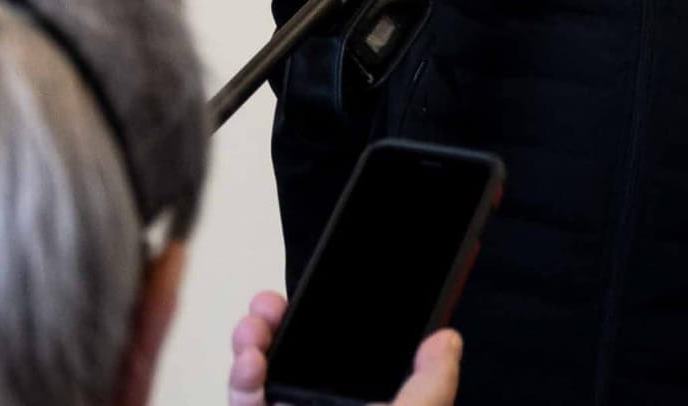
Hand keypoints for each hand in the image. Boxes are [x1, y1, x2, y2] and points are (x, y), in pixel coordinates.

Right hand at [227, 291, 462, 405]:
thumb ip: (431, 384)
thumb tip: (447, 338)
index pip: (339, 354)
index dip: (324, 319)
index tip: (318, 291)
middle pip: (291, 356)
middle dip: (277, 322)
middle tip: (273, 303)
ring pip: (258, 373)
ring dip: (252, 341)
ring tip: (256, 327)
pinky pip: (241, 400)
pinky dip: (240, 375)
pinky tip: (250, 360)